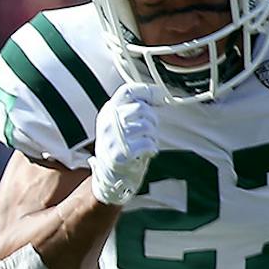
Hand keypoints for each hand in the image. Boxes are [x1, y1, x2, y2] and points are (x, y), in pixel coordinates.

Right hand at [90, 84, 159, 205]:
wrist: (110, 178)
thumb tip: (160, 94)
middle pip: (140, 108)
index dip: (147, 91)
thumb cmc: (121, 148)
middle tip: (150, 131)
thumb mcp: (119, 124)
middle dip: (152, 119)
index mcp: (107, 113)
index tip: (160, 97)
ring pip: (146, 126)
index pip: (127, 91)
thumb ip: (133, 109)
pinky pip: (147, 143)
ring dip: (152, 136)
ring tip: (145, 144)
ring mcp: (113, 139)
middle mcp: (107, 123)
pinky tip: (145, 153)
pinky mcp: (121, 154)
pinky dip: (151, 149)